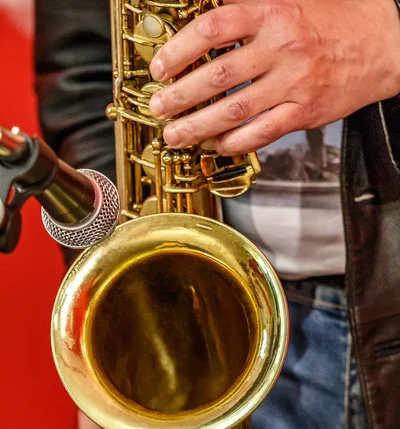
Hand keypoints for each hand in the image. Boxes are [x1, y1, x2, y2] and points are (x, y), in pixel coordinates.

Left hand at [149, 0, 399, 154]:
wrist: (385, 44)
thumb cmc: (336, 19)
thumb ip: (247, 7)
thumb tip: (205, 22)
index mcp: (274, 10)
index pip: (213, 29)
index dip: (180, 50)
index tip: (160, 68)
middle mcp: (283, 48)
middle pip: (218, 76)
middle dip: (180, 96)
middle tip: (159, 108)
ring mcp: (295, 84)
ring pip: (235, 110)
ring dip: (198, 126)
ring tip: (175, 135)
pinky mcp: (305, 112)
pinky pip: (262, 132)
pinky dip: (234, 141)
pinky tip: (216, 144)